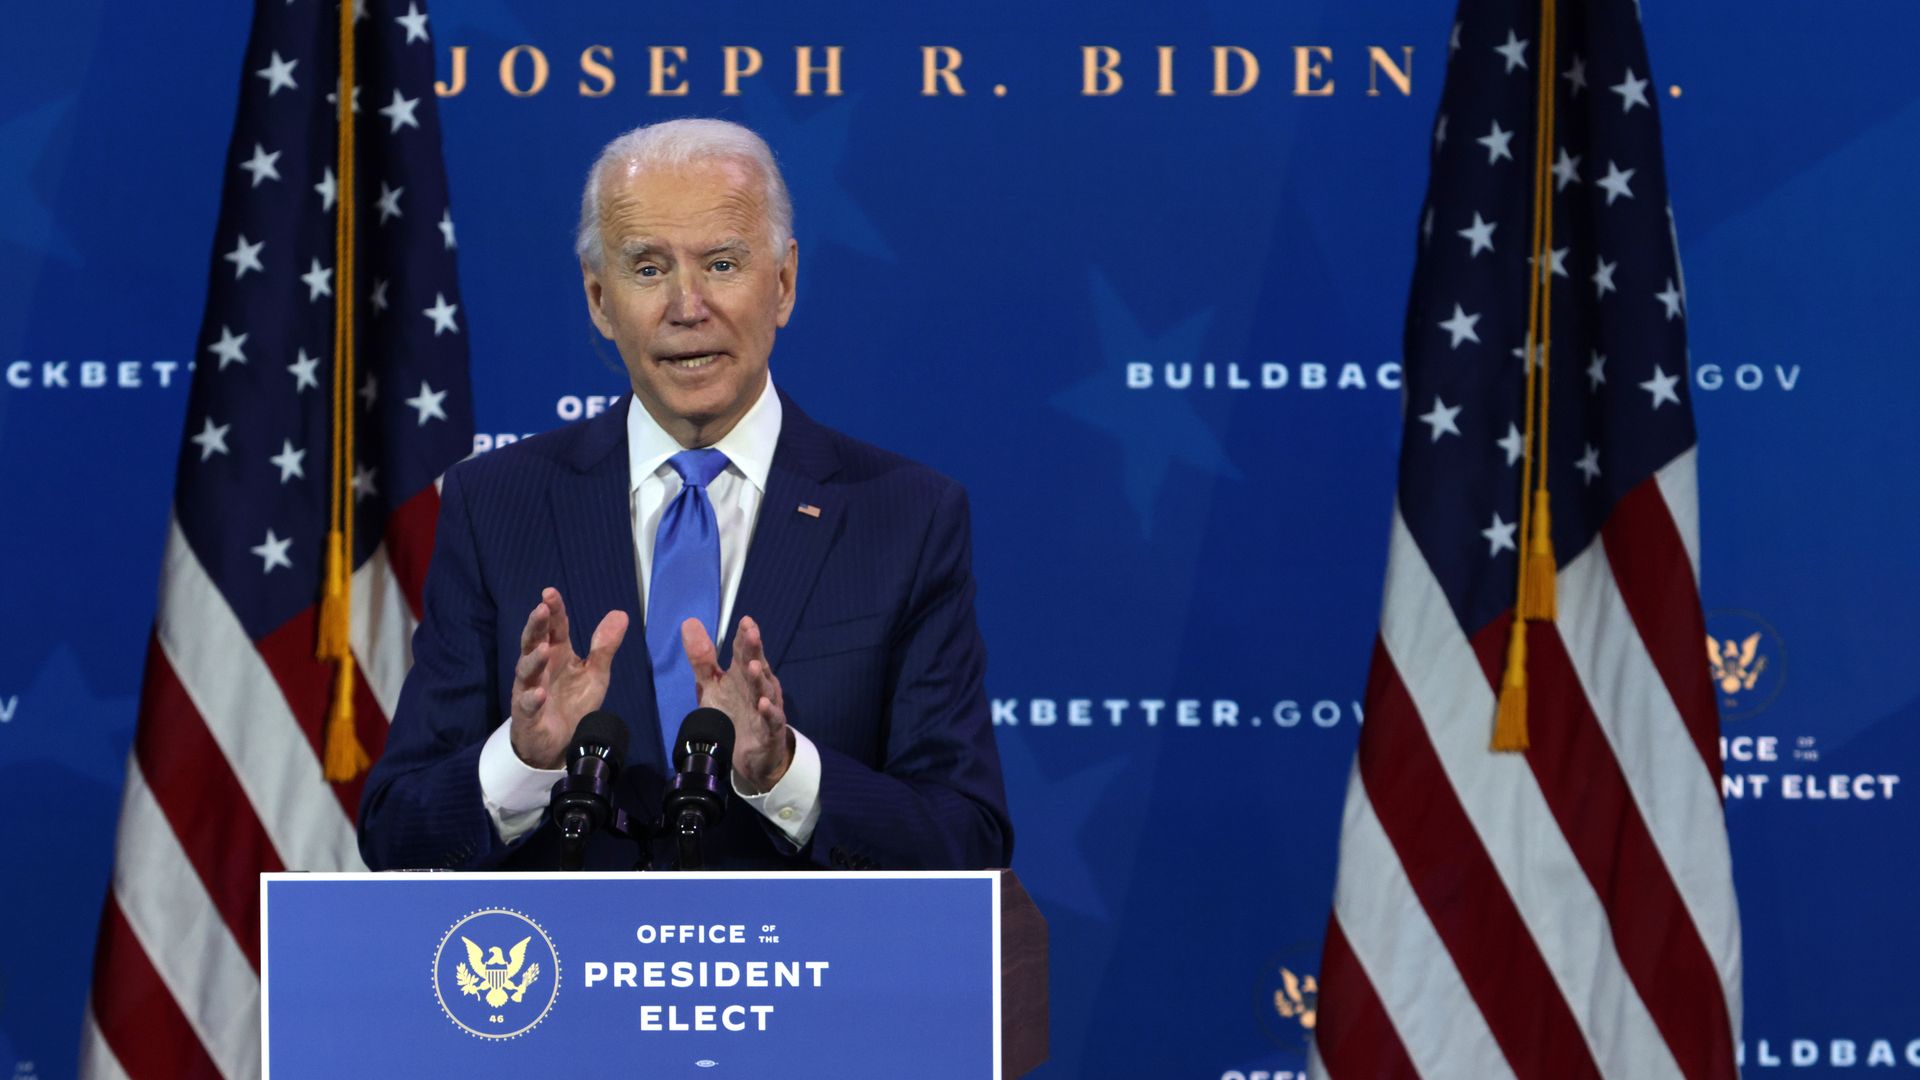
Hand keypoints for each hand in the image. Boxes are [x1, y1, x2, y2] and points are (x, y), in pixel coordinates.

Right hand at [509, 587, 628, 768]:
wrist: (560, 744)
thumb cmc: (573, 702)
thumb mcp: (595, 673)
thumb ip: (605, 646)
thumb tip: (621, 613)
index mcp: (558, 654)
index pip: (554, 627)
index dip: (553, 610)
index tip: (550, 593)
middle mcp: (540, 668)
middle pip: (533, 642)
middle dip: (536, 626)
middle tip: (540, 609)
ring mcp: (529, 690)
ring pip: (526, 671)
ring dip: (534, 659)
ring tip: (544, 648)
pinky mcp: (527, 715)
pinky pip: (526, 705)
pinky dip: (531, 698)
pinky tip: (538, 693)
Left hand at [681, 615, 791, 791]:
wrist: (749, 754)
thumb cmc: (733, 712)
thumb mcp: (712, 684)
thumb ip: (702, 657)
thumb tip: (689, 622)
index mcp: (743, 673)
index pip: (744, 650)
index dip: (745, 636)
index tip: (745, 621)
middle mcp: (757, 686)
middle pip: (757, 665)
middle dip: (754, 650)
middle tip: (752, 634)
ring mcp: (766, 707)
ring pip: (765, 690)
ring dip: (759, 678)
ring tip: (752, 666)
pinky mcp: (770, 730)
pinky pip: (772, 719)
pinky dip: (769, 711)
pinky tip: (762, 704)